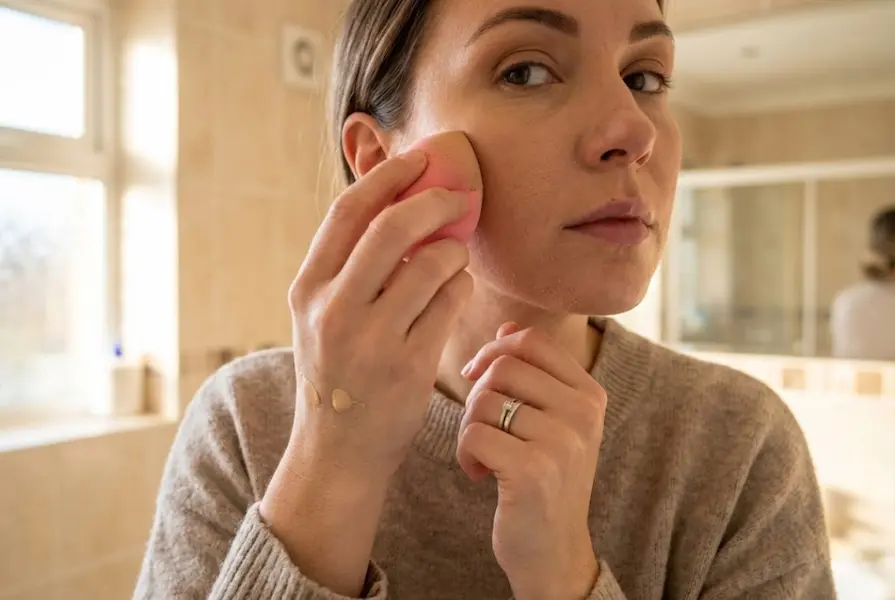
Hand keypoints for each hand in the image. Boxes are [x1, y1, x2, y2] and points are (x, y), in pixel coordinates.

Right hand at [260, 150, 473, 595]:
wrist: (337, 452)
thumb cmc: (337, 374)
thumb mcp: (320, 317)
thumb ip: (349, 266)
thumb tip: (402, 203)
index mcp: (307, 289)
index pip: (348, 212)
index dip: (388, 176)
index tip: (419, 157)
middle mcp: (333, 310)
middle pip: (393, 226)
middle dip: (435, 201)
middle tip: (459, 197)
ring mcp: (371, 340)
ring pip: (431, 263)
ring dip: (454, 250)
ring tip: (454, 257)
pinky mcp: (409, 366)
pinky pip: (451, 302)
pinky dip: (461, 286)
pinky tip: (456, 291)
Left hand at [457, 323, 604, 599]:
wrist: (554, 551)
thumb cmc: (545, 480)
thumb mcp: (552, 422)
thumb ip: (533, 374)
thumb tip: (507, 327)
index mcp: (590, 394)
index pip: (531, 341)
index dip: (494, 350)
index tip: (478, 377)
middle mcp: (583, 413)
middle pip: (502, 367)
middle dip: (477, 394)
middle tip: (480, 428)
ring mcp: (562, 441)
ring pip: (484, 401)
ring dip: (468, 429)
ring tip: (481, 455)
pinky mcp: (533, 469)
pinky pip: (474, 434)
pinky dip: (465, 454)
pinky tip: (480, 475)